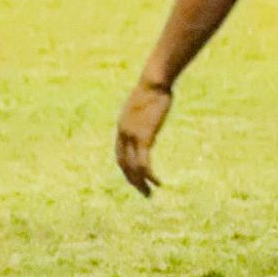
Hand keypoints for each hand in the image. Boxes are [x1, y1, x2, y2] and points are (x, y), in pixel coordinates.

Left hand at [115, 79, 170, 196]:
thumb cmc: (154, 89)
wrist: (154, 82)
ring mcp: (131, 136)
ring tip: (150, 194)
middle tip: (144, 193)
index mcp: (122, 127)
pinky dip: (149, 175)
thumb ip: (144, 115)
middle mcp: (123, 134)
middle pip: (124, 165)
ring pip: (133, 167)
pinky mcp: (143, 137)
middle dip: (133, 181)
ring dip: (140, 183)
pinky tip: (157, 182)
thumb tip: (152, 113)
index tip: (136, 180)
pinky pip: (144, 162)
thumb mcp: (145, 104)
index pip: (120, 156)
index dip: (127, 170)